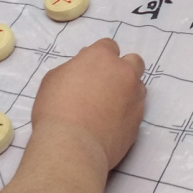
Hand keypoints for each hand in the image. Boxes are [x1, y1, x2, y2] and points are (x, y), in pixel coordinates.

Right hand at [31, 38, 144, 169]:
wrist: (72, 146)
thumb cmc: (55, 109)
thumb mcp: (53, 80)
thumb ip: (73, 69)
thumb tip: (82, 72)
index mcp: (101, 57)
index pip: (108, 46)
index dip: (99, 57)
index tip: (89, 69)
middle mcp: (124, 72)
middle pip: (133, 61)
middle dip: (122, 68)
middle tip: (105, 84)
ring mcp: (135, 96)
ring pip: (139, 86)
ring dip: (128, 90)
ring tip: (109, 106)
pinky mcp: (139, 120)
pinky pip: (137, 109)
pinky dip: (127, 112)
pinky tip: (111, 123)